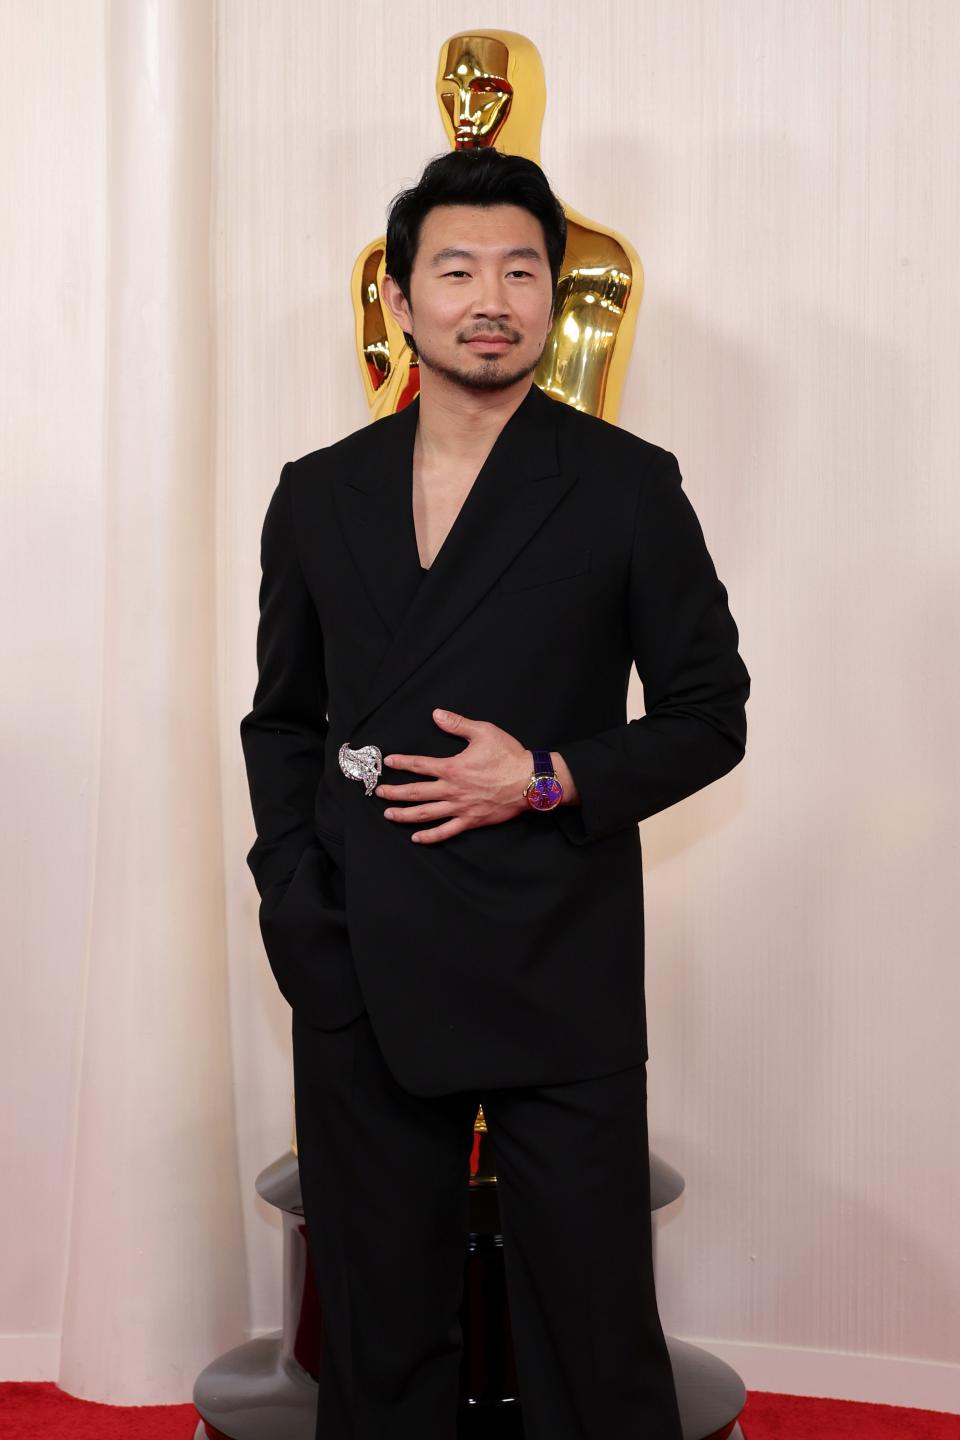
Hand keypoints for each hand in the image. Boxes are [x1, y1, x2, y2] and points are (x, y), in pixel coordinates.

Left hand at [375, 708, 531, 843]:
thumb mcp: (484, 732)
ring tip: (389, 815)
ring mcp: (460, 808)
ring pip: (425, 814)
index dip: (402, 763)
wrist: (531, 781)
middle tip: (379, 793)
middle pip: (416, 793)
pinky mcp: (470, 821)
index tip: (388, 762)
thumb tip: (436, 714)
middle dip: (394, 793)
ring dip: (404, 815)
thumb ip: (457, 724)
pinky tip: (416, 838)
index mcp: (452, 767)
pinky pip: (446, 831)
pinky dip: (429, 836)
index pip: (420, 765)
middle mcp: (452, 790)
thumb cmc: (509, 756)